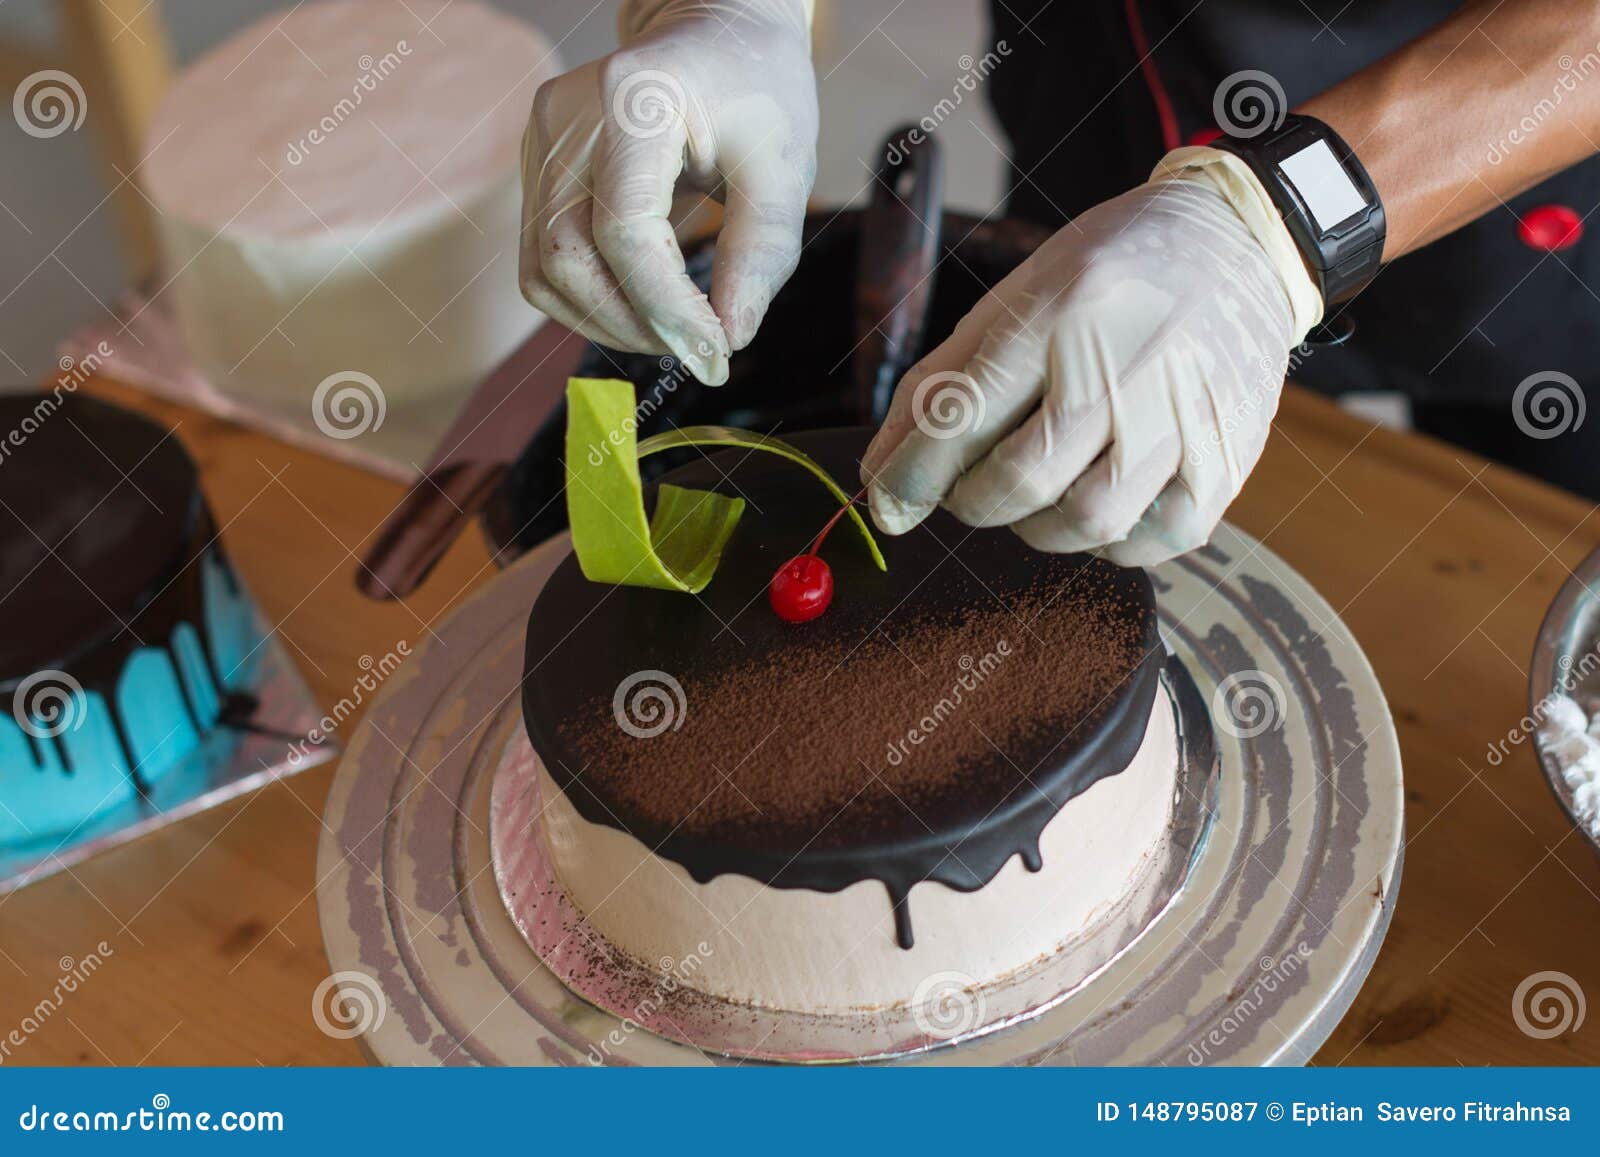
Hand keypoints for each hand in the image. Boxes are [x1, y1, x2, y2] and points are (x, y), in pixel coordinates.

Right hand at [519, 0, 817, 384]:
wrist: (714, 32)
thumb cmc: (756, 88)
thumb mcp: (783, 164)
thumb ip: (761, 251)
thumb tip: (729, 338)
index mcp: (634, 101)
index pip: (625, 231)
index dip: (665, 307)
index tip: (716, 352)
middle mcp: (567, 118)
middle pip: (566, 257)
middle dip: (632, 324)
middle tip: (698, 348)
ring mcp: (541, 141)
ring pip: (543, 270)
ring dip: (605, 322)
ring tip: (672, 331)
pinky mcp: (537, 165)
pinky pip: (543, 256)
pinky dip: (590, 299)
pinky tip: (642, 304)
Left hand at [860, 151, 1320, 565]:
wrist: (1238, 243)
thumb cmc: (1106, 275)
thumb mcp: (1014, 298)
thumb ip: (941, 385)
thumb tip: (881, 479)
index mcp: (1062, 309)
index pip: (964, 414)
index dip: (911, 474)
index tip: (887, 502)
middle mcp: (1129, 363)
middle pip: (1022, 479)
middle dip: (972, 501)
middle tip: (969, 487)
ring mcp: (1186, 416)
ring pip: (1086, 523)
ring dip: (1038, 525)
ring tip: (1038, 487)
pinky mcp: (1226, 459)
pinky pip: (1148, 541)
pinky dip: (1108, 539)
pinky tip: (1099, 493)